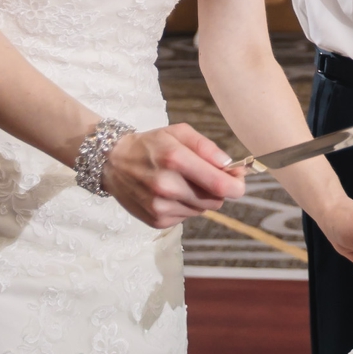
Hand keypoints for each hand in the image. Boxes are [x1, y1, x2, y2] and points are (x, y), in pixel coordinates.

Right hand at [99, 123, 245, 228]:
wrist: (112, 162)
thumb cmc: (151, 144)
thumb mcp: (179, 132)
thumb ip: (207, 147)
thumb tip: (229, 166)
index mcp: (175, 160)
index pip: (219, 184)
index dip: (237, 185)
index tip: (239, 178)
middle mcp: (167, 187)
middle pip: (215, 200)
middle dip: (219, 189)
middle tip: (210, 175)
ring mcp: (160, 207)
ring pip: (203, 209)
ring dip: (202, 197)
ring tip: (185, 181)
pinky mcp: (156, 221)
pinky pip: (187, 216)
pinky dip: (187, 205)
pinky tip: (173, 192)